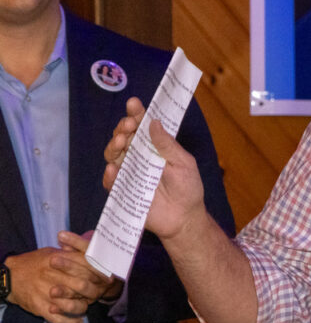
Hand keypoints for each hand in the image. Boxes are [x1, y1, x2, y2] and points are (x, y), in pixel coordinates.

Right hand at [5, 240, 113, 322]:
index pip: (88, 268)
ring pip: (75, 305)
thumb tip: (95, 255)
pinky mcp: (41, 308)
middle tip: (100, 294)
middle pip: (84, 287)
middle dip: (95, 292)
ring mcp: (49, 294)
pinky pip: (59, 320)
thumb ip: (73, 254)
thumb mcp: (53, 252)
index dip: (102, 274)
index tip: (110, 279)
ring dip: (84, 308)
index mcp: (61, 261)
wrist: (10, 276)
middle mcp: (57, 278)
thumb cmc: (34, 262)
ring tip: (86, 308)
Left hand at [57, 230, 123, 301]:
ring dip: (66, 290)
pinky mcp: (87, 303)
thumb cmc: (92, 262)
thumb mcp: (87, 252)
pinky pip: (77, 306)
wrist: (105, 284)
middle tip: (52, 259)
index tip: (60, 236)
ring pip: (83, 289)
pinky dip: (64, 306)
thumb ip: (75, 245)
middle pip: (87, 270)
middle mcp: (103, 277)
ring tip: (51, 290)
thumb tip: (61, 236)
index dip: (76, 242)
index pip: (91, 251)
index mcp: (104, 261)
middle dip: (69, 266)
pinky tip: (51, 307)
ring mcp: (96, 291)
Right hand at [103, 98, 205, 242]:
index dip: (137, 114)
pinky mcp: (123, 191)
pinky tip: (114, 168)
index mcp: (155, 147)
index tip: (134, 104)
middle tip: (130, 124)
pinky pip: (111, 181)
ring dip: (114, 145)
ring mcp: (130, 173)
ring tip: (122, 141)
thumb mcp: (183, 163)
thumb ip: (168, 145)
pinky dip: (110, 174)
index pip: (142, 126)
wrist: (185, 218)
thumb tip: (153, 122)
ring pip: (114, 155)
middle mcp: (139, 157)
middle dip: (124, 127)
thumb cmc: (188, 188)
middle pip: (124, 137)